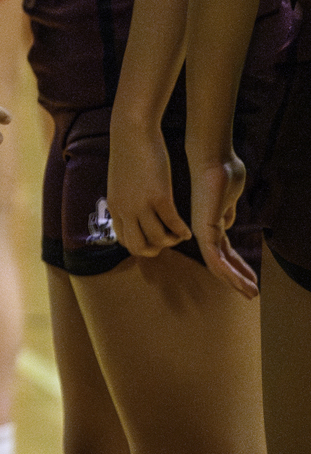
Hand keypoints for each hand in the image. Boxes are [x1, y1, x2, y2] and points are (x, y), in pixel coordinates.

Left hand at [107, 116, 189, 256]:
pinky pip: (174, 225)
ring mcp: (141, 205)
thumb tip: (134, 211)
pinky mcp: (159, 197)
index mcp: (115, 206)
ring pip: (158, 239)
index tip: (152, 240)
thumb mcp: (120, 181)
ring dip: (172, 240)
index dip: (140, 245)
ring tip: (179, 233)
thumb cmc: (128, 152)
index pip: (124, 240)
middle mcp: (125, 209)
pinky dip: (183, 231)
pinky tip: (187, 230)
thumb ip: (125, 198)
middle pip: (139, 247)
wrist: (132, 132)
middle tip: (167, 240)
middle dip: (155, 249)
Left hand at [188, 148, 255, 297]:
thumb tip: (227, 223)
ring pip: (217, 265)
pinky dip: (229, 273)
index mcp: (211, 223)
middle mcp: (203, 230)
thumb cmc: (221, 173)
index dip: (238, 266)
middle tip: (252, 294)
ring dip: (235, 281)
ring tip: (252, 294)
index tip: (253, 279)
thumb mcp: (228, 199)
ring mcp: (201, 231)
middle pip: (221, 262)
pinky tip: (242, 282)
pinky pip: (215, 258)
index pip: (225, 252)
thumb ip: (226, 212)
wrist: (213, 159)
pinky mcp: (203, 229)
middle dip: (237, 279)